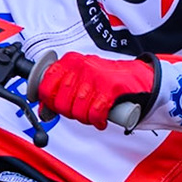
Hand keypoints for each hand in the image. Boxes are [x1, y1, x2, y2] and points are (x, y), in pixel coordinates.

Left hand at [36, 53, 154, 129]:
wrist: (137, 78)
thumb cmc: (106, 79)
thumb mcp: (80, 78)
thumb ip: (60, 89)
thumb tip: (43, 109)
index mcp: (70, 61)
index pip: (46, 84)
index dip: (47, 101)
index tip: (51, 108)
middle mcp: (81, 66)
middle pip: (60, 101)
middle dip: (68, 113)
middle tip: (78, 112)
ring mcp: (96, 77)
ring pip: (77, 110)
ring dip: (84, 118)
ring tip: (91, 115)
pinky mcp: (110, 88)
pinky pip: (94, 113)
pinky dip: (97, 121)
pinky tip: (100, 119)